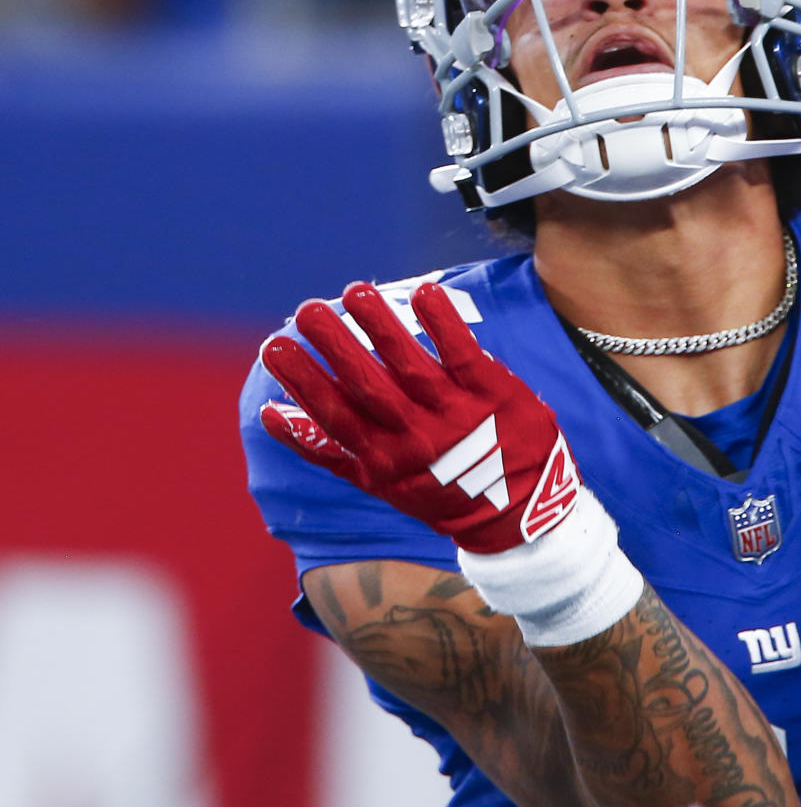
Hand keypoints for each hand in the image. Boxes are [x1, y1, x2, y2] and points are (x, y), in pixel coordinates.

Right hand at [260, 281, 579, 552]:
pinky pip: (462, 355)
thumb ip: (331, 450)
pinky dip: (443, 325)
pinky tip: (423, 292)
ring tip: (354, 291)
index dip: (303, 383)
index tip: (273, 348)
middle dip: (334, 348)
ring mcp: (455, 415)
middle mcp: (416, 440)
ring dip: (380, 327)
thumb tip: (273, 414)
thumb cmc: (440, 490)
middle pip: (366, 387)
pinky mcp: (492, 393)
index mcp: (383, 462)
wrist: (522, 514)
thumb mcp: (381, 483)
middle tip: (305, 310)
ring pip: (410, 366)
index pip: (334, 417)